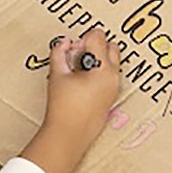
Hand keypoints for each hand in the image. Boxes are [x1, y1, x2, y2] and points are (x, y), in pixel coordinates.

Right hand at [20, 29, 120, 172]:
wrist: (69, 135)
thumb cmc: (63, 107)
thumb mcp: (57, 74)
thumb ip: (59, 52)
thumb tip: (64, 43)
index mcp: (103, 68)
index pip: (97, 36)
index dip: (81, 39)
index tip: (71, 50)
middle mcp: (113, 77)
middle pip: (110, 46)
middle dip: (94, 47)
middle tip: (76, 58)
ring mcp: (114, 88)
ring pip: (111, 61)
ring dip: (97, 60)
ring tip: (77, 73)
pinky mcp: (111, 97)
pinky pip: (109, 76)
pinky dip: (98, 73)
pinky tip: (81, 84)